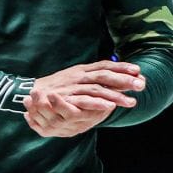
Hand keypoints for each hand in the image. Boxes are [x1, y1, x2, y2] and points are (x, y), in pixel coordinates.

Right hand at [25, 61, 143, 137]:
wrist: (31, 92)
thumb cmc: (57, 87)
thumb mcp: (75, 78)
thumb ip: (93, 78)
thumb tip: (114, 78)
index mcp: (82, 69)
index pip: (105, 65)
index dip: (122, 67)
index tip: (138, 71)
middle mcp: (79, 75)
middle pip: (105, 75)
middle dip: (124, 80)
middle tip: (141, 85)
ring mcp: (72, 86)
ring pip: (98, 88)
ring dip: (115, 95)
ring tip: (131, 102)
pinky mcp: (66, 97)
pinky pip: (84, 100)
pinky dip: (97, 103)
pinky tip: (109, 107)